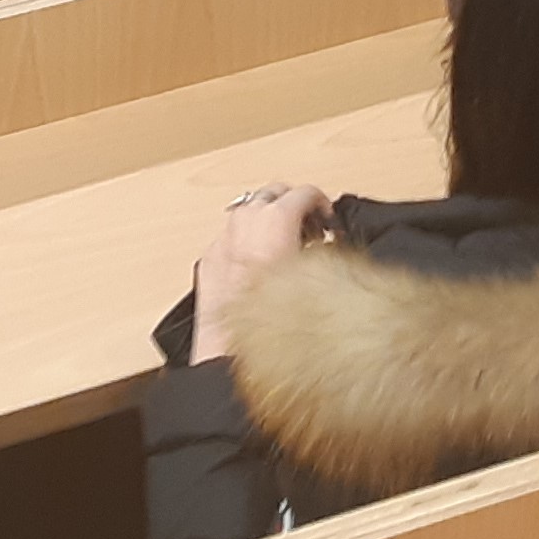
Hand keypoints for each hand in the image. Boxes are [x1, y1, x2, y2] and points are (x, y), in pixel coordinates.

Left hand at [189, 184, 329, 362]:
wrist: (235, 347)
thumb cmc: (276, 320)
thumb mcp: (316, 276)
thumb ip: (324, 250)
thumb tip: (330, 245)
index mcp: (273, 219)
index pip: (304, 192)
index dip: (322, 202)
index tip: (326, 218)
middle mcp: (244, 221)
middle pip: (272, 192)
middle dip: (291, 204)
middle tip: (308, 227)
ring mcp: (223, 238)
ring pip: (247, 211)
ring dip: (266, 220)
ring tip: (285, 244)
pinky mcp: (209, 257)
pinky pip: (229, 238)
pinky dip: (244, 241)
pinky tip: (257, 265)